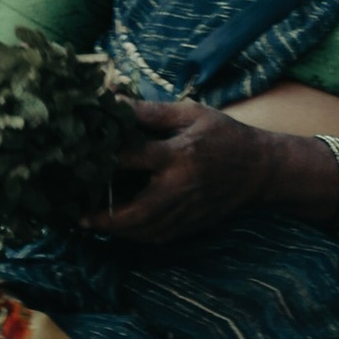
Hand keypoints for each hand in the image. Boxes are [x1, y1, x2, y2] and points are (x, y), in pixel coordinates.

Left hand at [86, 99, 271, 247]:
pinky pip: (155, 237)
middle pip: (133, 212)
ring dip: (114, 229)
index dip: (102, 157)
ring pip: (141, 231)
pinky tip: (119, 226)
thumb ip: (151, 111)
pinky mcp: (190, 226)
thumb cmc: (224, 135)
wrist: (260, 169)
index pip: (132, 158)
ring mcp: (185, 212)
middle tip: (78, 212)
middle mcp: (180, 188)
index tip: (78, 158)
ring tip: (90, 219)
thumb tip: (114, 102)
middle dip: (102, 216)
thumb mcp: (191, 114)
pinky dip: (133, 234)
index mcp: (179, 155)